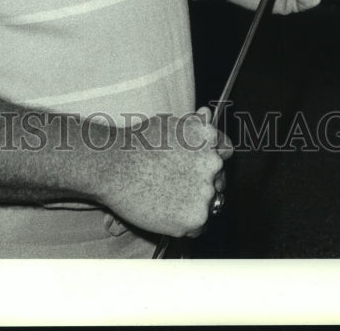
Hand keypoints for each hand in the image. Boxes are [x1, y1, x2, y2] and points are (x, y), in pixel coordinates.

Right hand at [97, 106, 232, 237]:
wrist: (113, 167)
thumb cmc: (136, 143)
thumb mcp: (168, 124)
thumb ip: (193, 124)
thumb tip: (207, 114)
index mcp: (208, 138)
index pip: (225, 150)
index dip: (211, 158)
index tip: (198, 165)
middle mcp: (212, 164)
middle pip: (219, 179)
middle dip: (202, 183)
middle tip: (177, 184)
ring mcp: (206, 192)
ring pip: (211, 204)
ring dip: (196, 203)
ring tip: (169, 197)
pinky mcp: (195, 218)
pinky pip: (200, 225)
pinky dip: (187, 222)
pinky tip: (168, 211)